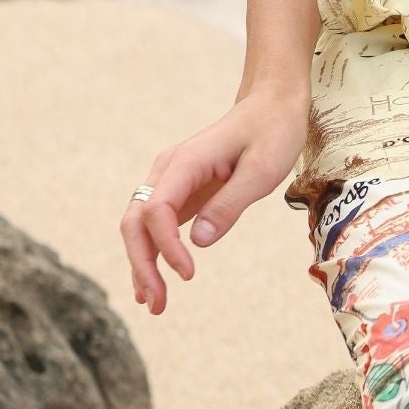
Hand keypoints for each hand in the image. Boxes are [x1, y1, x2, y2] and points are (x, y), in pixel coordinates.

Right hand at [119, 88, 309, 315]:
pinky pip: (156, 225)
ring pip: (139, 226)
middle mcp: (169, 170)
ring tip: (155, 304)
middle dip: (141, 263)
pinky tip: (155, 281)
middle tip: (158, 302)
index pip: (157, 210)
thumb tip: (197, 242)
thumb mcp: (263, 168)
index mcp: (186, 161)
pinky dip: (152, 253)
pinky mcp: (180, 191)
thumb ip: (230, 203)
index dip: (166, 246)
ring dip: (142, 264)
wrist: (272, 104)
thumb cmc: (272, 131)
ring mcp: (171, 180)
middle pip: (136, 221)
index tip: (188, 273)